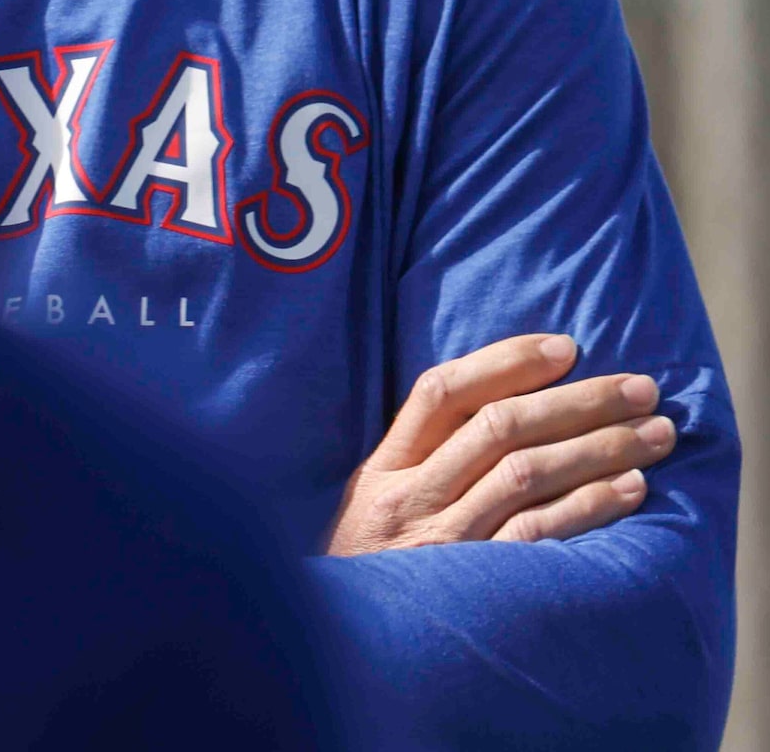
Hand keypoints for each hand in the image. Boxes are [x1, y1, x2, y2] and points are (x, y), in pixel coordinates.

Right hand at [325, 334, 675, 554]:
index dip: (505, 362)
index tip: (566, 347)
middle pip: (497, 428)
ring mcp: (444, 543)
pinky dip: (588, 505)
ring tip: (654, 433)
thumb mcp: (372, 506)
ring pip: (525, 473)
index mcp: (383, 468)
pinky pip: (538, 535)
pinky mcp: (477, 586)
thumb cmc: (369, 570)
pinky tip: (630, 488)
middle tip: (640, 387)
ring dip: (597, 447)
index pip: (441, 393)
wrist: (344, 651)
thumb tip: (500, 407)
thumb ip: (419, 462)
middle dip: (576, 400)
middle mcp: (411, 497)